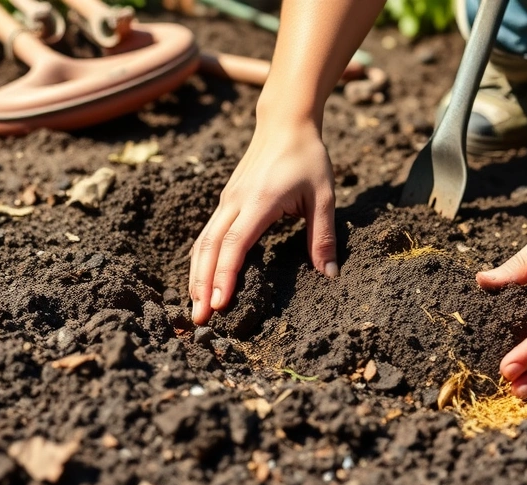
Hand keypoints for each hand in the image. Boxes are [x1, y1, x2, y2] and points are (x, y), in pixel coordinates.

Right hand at [189, 118, 337, 324]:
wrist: (286, 122)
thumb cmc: (308, 157)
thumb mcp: (324, 196)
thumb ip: (323, 236)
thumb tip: (330, 274)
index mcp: (260, 201)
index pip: (236, 244)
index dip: (225, 275)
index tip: (220, 303)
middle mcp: (236, 202)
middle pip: (210, 248)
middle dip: (202, 285)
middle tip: (200, 319)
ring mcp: (227, 201)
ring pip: (203, 242)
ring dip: (197, 275)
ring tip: (195, 306)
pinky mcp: (226, 201)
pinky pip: (208, 234)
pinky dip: (201, 260)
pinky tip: (202, 280)